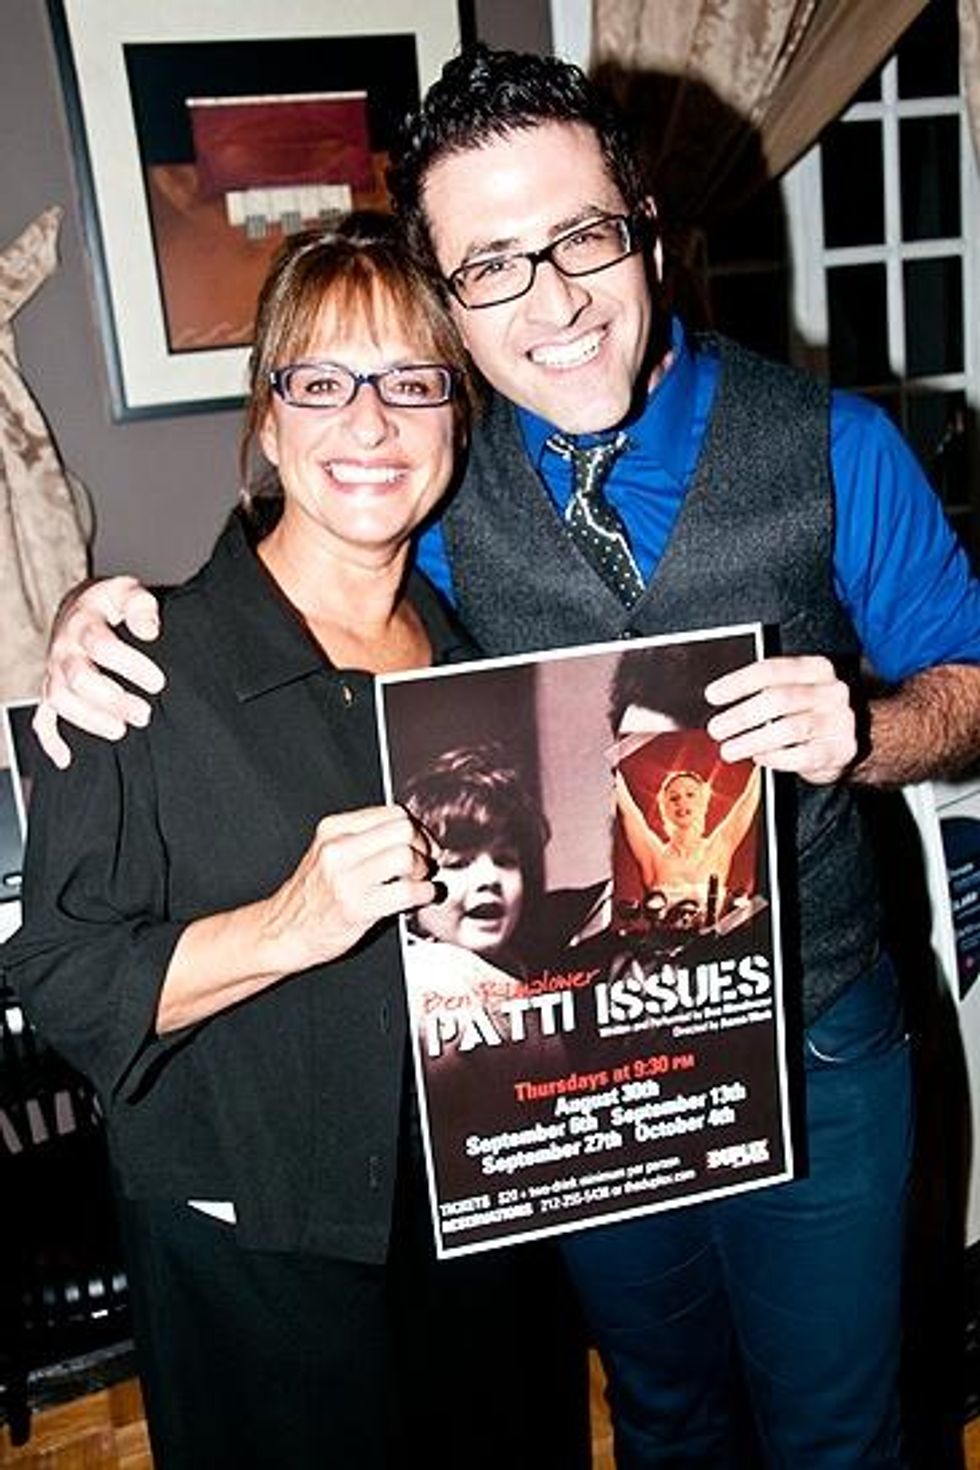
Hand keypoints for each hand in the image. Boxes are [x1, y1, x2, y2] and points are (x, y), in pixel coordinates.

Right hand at [34, 577, 163, 767]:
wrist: (82, 608)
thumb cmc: (111, 604)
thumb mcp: (128, 591)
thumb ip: (141, 606)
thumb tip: (149, 631)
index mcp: (83, 622)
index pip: (101, 645)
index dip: (130, 665)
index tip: (158, 682)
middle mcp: (64, 648)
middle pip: (79, 679)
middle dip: (113, 700)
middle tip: (144, 714)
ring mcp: (55, 671)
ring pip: (61, 701)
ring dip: (90, 720)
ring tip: (121, 730)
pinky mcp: (52, 689)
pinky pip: (42, 717)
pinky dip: (51, 740)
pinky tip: (67, 758)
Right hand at [260, 806, 437, 974]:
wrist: (282, 931)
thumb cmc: (310, 896)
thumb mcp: (327, 853)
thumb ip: (362, 839)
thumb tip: (409, 835)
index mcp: (333, 829)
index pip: (392, 812)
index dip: (416, 828)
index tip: (422, 842)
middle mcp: (338, 849)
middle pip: (403, 830)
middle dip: (424, 845)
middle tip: (426, 860)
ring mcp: (346, 878)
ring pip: (406, 856)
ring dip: (423, 869)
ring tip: (419, 880)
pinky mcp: (357, 907)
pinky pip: (406, 892)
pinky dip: (424, 893)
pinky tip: (422, 896)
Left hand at [704, 655, 856, 785]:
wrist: (847, 739)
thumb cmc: (809, 712)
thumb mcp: (792, 691)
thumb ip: (763, 690)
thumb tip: (719, 699)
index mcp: (816, 668)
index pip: (771, 670)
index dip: (737, 682)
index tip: (713, 695)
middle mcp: (831, 691)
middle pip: (778, 699)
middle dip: (740, 716)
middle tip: (717, 729)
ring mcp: (839, 721)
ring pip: (787, 729)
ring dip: (751, 741)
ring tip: (730, 750)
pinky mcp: (840, 750)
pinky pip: (801, 755)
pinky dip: (774, 758)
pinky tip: (759, 758)